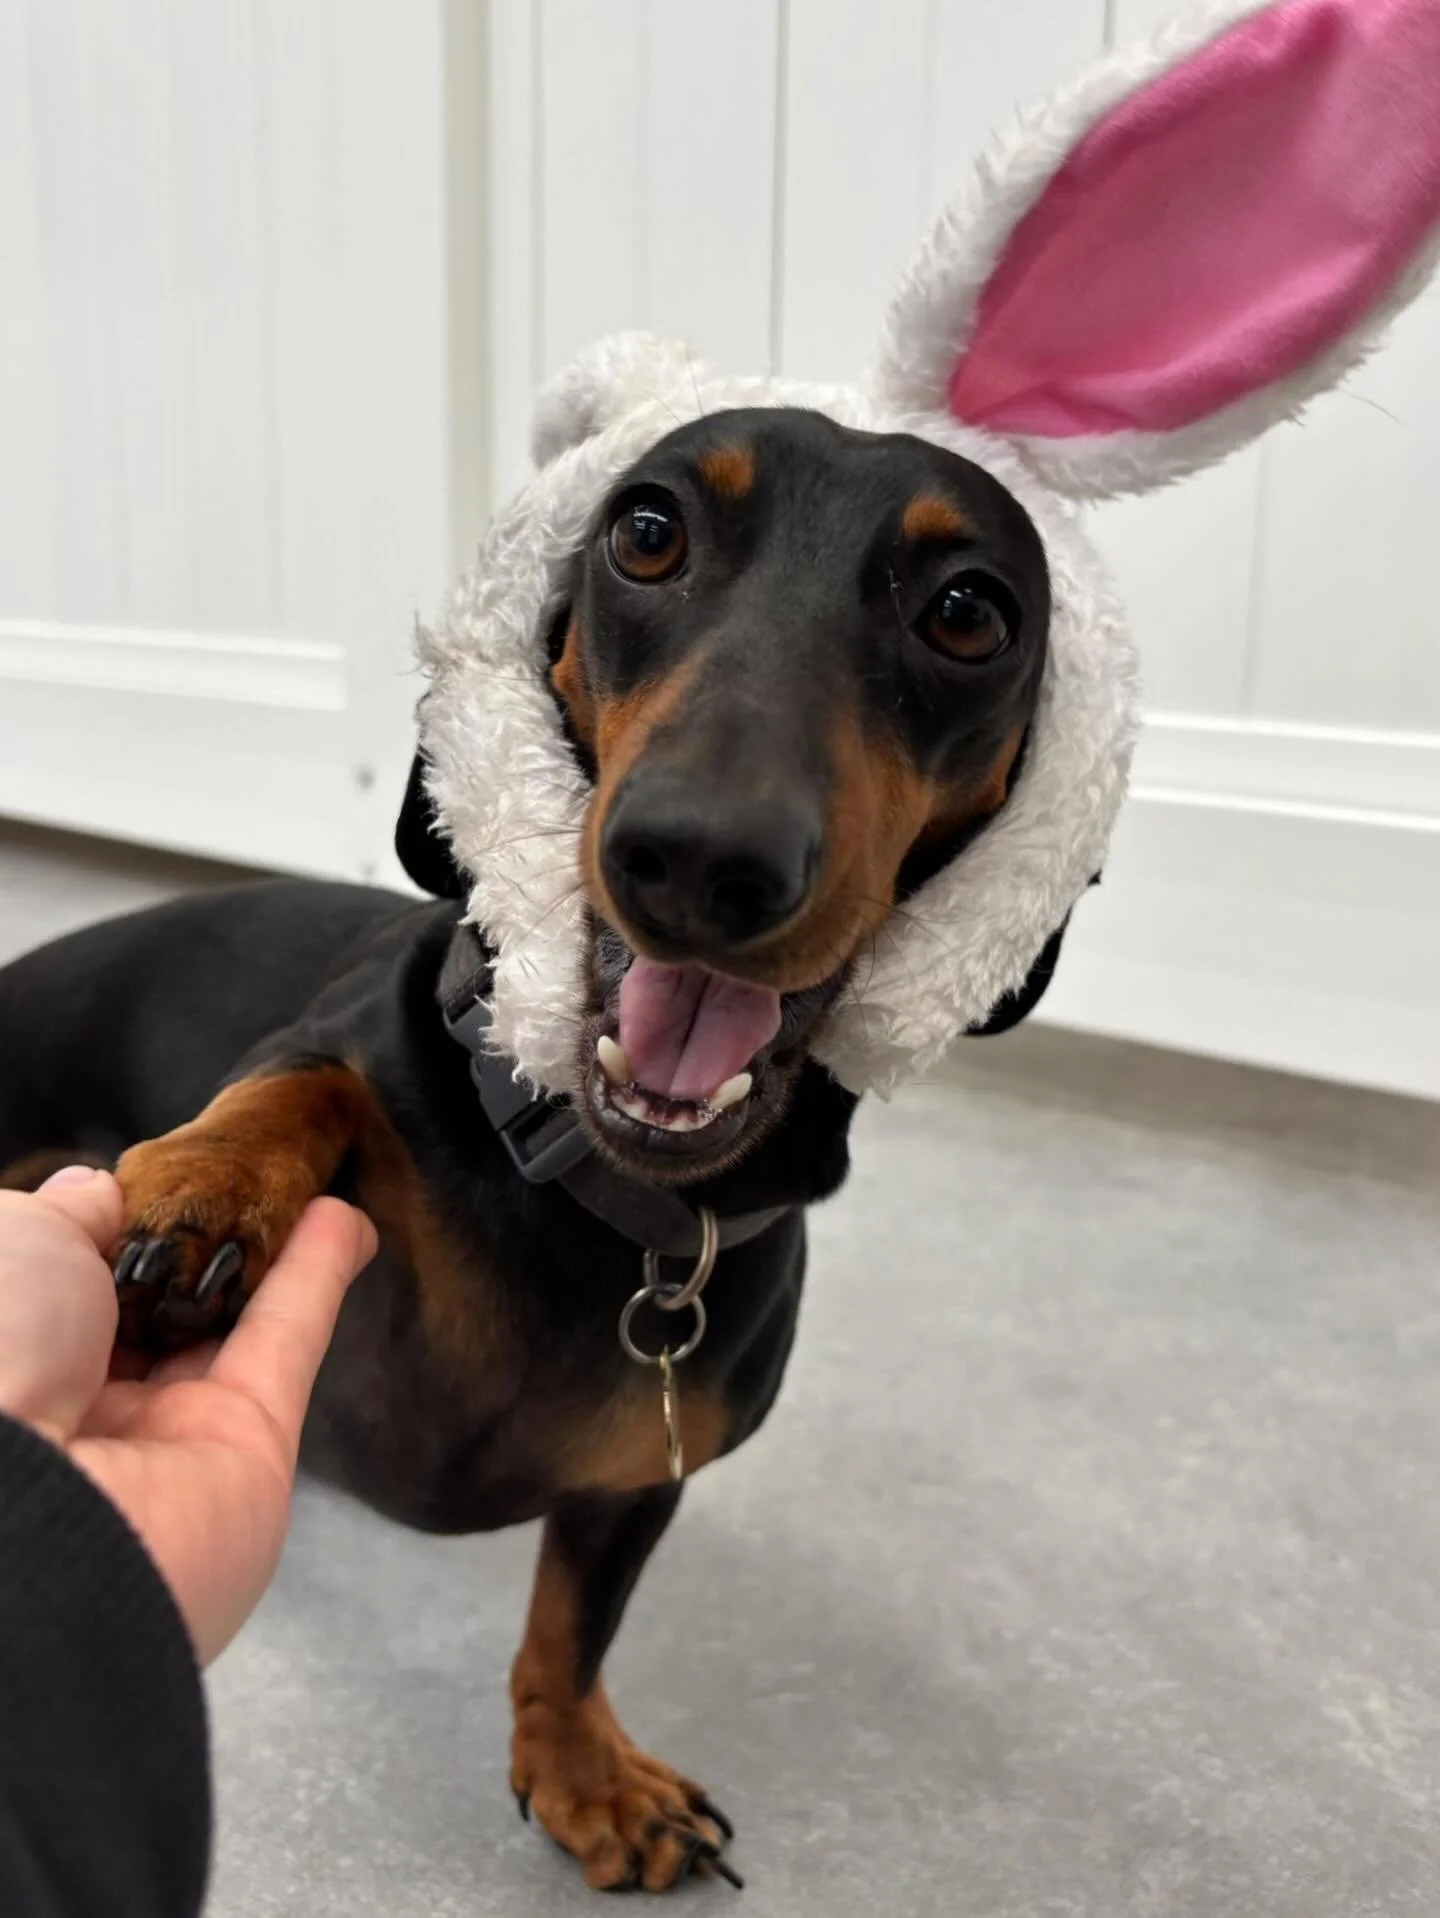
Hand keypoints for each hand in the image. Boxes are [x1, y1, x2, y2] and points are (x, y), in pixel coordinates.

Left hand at [0, 1167, 375, 1663]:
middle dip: (194, 1254)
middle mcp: (81, 1414)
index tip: (150, 1184)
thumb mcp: (10, 1245)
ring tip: (303, 1188)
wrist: (29, 1508)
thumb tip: (109, 1194)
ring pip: (229, 1326)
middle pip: (156, 1319)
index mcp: (15, 1369)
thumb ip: (69, 1213)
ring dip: (270, 1257)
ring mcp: (169, 1439)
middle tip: (235, 1186)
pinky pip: (289, 1344)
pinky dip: (318, 1277)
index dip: (114, 1238)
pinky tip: (344, 1221)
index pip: (69, 1296)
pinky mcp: (254, 1450)